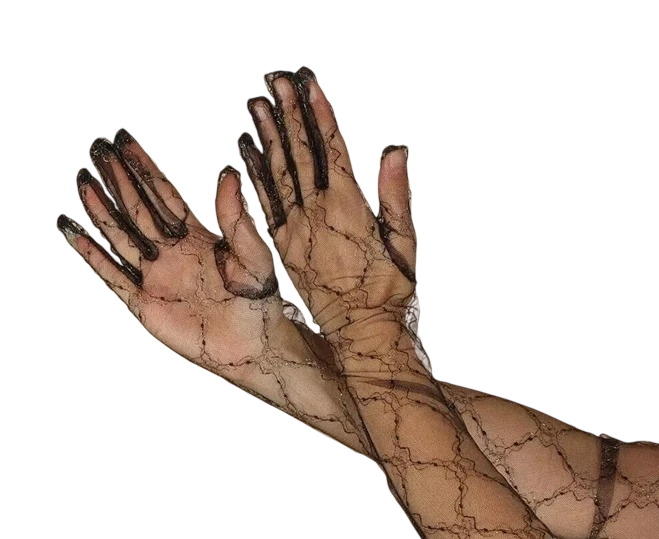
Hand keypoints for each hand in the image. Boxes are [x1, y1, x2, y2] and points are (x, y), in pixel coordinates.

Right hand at [57, 131, 367, 445]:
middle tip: (96, 147)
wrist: (254, 346)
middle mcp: (172, 252)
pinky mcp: (143, 302)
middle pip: (137, 209)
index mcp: (197, 236)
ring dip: (101, 209)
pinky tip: (71, 228)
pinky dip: (90, 252)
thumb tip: (227, 173)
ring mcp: (155, 276)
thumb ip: (236, 217)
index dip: (143, 167)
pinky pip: (111, 273)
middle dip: (118, 179)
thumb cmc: (260, 302)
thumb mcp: (253, 254)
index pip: (163, 194)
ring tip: (82, 179)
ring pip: (120, 235)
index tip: (123, 139)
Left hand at [239, 68, 421, 360]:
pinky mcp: (285, 247)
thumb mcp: (405, 243)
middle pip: (299, 155)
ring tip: (255, 103)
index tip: (306, 82)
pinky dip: (255, 174)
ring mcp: (297, 231)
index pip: (330, 151)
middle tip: (275, 79)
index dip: (317, 114)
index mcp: (348, 210)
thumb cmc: (391, 290)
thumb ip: (396, 195)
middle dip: (287, 114)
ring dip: (266, 136)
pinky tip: (246, 150)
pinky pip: (266, 202)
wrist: (362, 332)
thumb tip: (394, 150)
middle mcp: (316, 216)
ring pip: (278, 174)